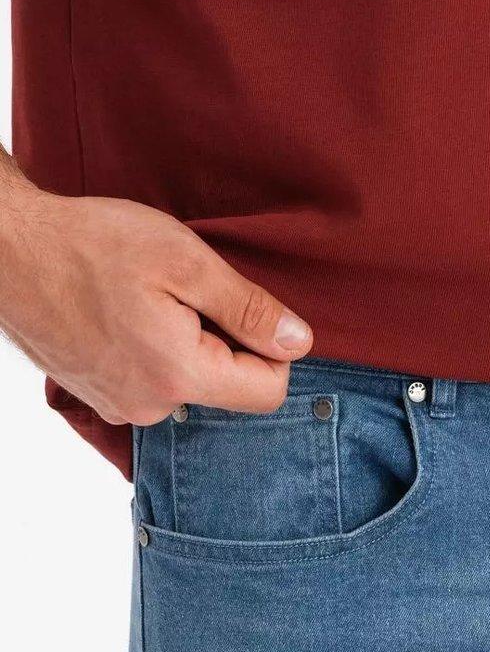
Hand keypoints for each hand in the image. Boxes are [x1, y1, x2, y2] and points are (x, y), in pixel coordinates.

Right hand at [0, 177, 312, 425]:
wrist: (7, 249)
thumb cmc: (90, 244)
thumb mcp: (184, 260)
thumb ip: (247, 308)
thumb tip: (299, 342)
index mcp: (179, 376)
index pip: (268, 392)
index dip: (271, 349)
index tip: (240, 308)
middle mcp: (151, 408)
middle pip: (228, 389)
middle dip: (222, 343)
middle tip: (180, 294)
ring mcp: (122, 408)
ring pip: (189, 385)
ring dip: (184, 345)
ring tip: (143, 301)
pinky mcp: (101, 399)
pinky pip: (153, 384)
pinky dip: (151, 353)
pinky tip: (122, 315)